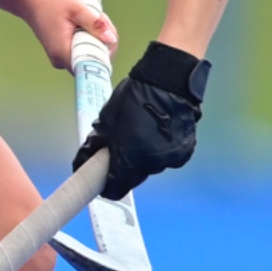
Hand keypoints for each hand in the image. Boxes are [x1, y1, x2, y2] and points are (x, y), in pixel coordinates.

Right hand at [13, 0, 116, 69]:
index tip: (106, 28)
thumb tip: (111, 39)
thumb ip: (95, 25)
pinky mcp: (62, 53)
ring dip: (97, 37)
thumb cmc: (50, 1)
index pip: (95, 63)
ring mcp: (61, 59)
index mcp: (63, 53)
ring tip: (93, 17)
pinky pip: (82, 50)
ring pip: (90, 54)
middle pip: (94, 59)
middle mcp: (61, 61)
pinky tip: (86, 23)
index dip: (107, 48)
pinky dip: (89, 37)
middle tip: (101, 17)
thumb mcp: (77, 9)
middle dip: (104, 39)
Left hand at [72, 40, 208, 200]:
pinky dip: (159, 148)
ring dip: (142, 156)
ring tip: (140, 133)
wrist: (169, 81)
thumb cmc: (134, 98)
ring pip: (150, 166)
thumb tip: (86, 158)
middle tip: (119, 147)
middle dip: (124, 167)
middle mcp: (151, 165)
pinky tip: (157, 130)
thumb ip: (97, 143)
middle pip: (132, 177)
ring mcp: (170, 159)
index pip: (114, 188)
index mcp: (129, 159)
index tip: (101, 178)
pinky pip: (166, 156)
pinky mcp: (184, 151)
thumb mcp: (106, 119)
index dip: (105, 185)